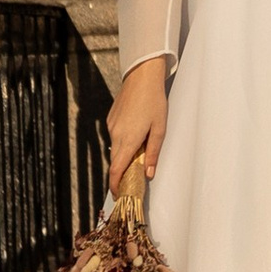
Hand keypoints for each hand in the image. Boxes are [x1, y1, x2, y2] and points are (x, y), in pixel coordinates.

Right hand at [107, 56, 169, 188]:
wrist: (142, 76)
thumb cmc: (154, 101)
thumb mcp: (160, 129)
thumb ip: (153, 153)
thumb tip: (148, 174)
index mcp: (128, 140)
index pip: (116, 170)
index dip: (115, 185)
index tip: (118, 195)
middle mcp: (116, 135)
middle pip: (115, 162)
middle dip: (121, 173)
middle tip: (132, 178)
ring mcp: (111, 126)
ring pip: (115, 148)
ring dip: (123, 155)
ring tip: (138, 152)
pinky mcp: (110, 118)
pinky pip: (115, 135)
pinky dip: (122, 141)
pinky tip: (134, 132)